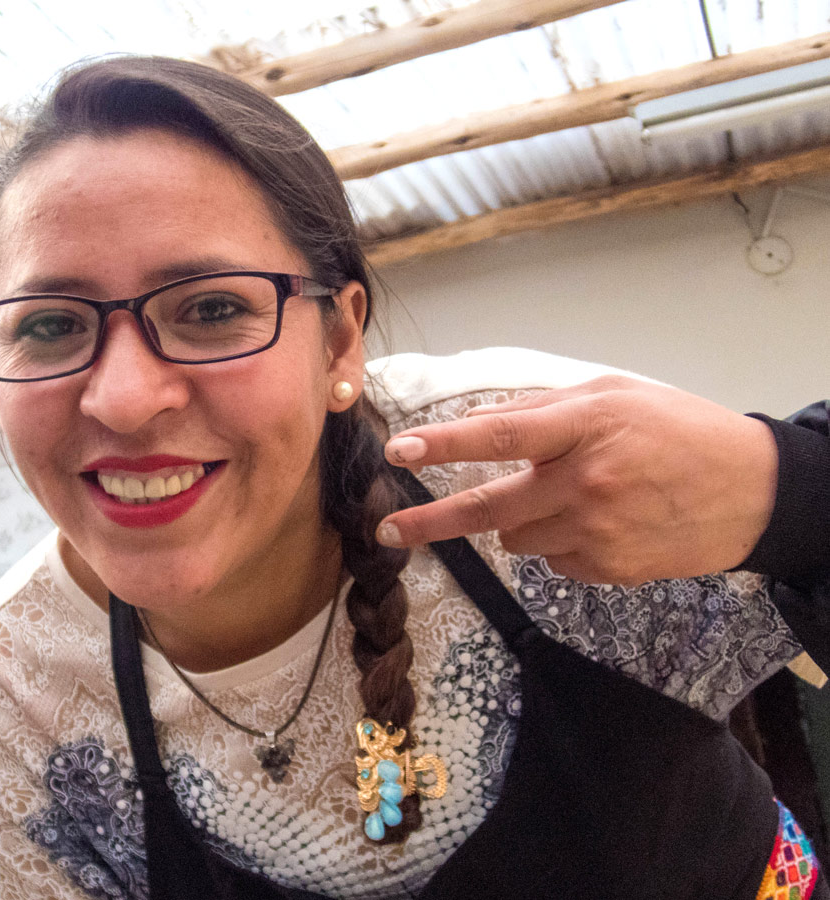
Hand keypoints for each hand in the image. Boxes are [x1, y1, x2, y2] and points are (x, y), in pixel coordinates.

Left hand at [376, 375, 778, 584]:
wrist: (753, 491)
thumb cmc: (679, 431)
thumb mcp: (615, 395)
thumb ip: (544, 409)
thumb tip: (479, 424)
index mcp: (587, 426)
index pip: (501, 436)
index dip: (444, 445)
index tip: (399, 451)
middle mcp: (586, 482)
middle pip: (489, 507)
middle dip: (431, 520)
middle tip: (388, 528)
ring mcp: (598, 532)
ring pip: (516, 537)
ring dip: (521, 519)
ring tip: (574, 496)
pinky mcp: (608, 569)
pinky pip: (552, 560)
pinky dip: (558, 542)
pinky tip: (600, 522)